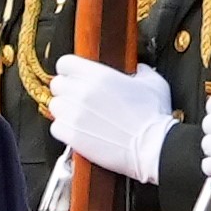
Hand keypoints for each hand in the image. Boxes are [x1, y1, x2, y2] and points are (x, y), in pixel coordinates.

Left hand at [46, 55, 176, 182]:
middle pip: (57, 84)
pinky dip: (64, 130)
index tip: (76, 76)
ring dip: (65, 111)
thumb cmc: (154, 117)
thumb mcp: (155, 84)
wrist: (153, 147)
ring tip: (80, 117)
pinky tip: (80, 132)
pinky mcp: (72, 136)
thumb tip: (138, 70)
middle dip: (67, 91)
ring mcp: (74, 114)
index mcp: (99, 75)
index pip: (65, 63)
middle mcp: (82, 92)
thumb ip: (141, 72)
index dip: (70, 70)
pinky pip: (55, 128)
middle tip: (79, 99)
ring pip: (55, 106)